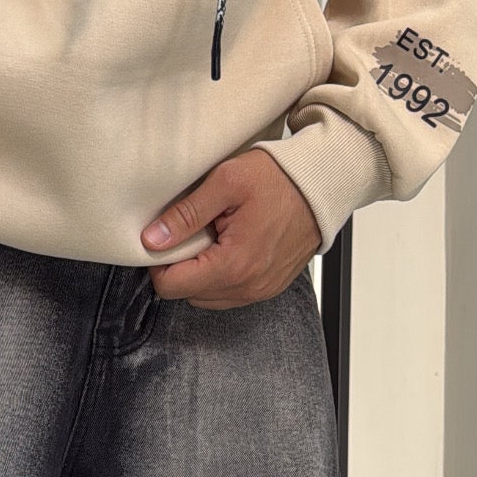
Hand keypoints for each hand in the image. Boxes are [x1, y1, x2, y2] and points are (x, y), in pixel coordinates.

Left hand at [141, 148, 320, 307]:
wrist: (323, 184)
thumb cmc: (280, 179)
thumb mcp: (225, 183)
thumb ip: (185, 214)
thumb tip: (153, 239)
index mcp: (234, 265)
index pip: (172, 287)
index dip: (158, 264)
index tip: (164, 239)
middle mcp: (249, 287)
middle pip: (188, 294)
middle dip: (181, 268)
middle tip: (191, 233)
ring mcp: (261, 290)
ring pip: (208, 297)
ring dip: (201, 273)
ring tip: (212, 238)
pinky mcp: (270, 287)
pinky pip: (230, 294)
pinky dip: (221, 275)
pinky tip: (228, 246)